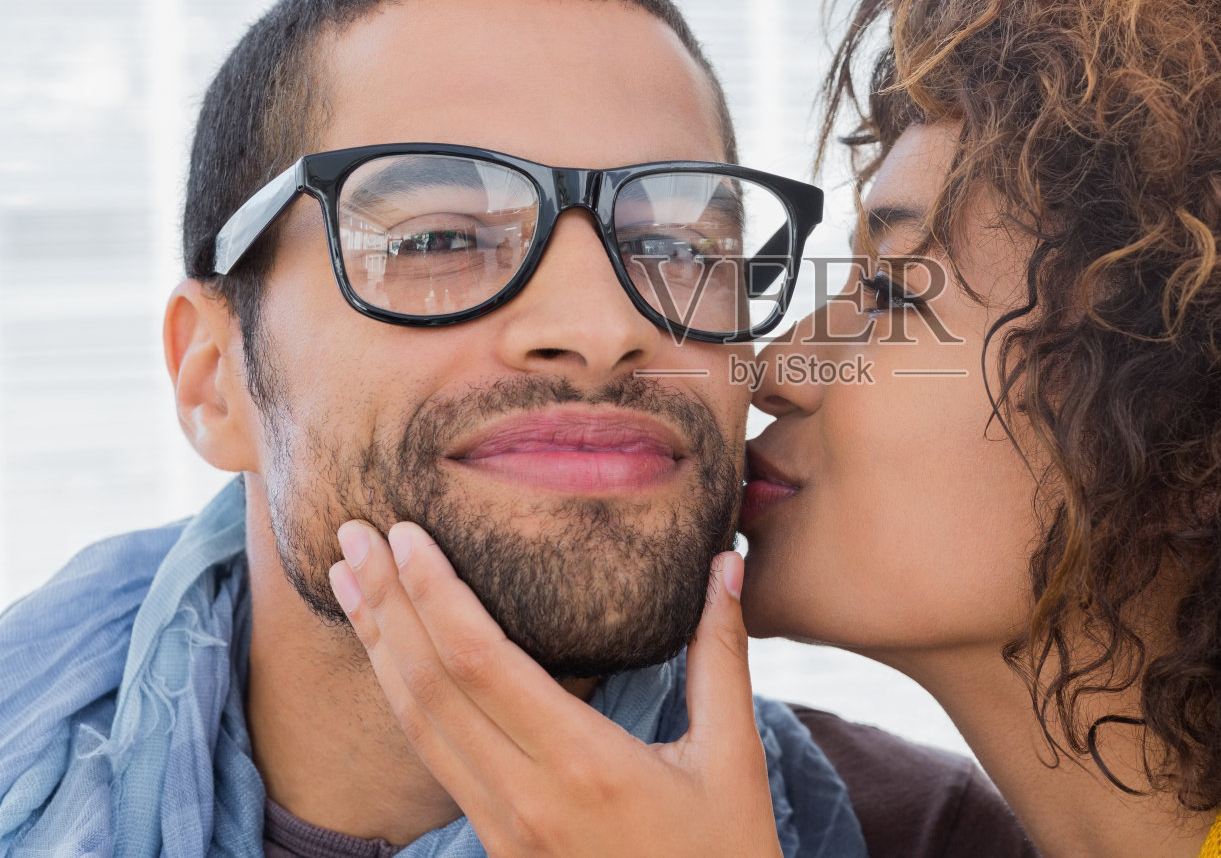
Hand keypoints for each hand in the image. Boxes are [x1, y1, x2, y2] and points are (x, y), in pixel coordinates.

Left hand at [328, 521, 781, 857]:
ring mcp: (503, 829)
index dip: (434, 592)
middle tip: (349, 532)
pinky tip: (391, 659)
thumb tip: (727, 564)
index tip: (404, 533)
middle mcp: (526, 799)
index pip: (481, 662)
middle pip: (430, 686)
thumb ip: (720, 656)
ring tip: (348, 581)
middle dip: (385, 602)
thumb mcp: (734, 760)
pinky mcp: (498, 845)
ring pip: (417, 726)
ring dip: (377, 647)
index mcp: (585, 768)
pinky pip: (433, 759)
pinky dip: (401, 697)